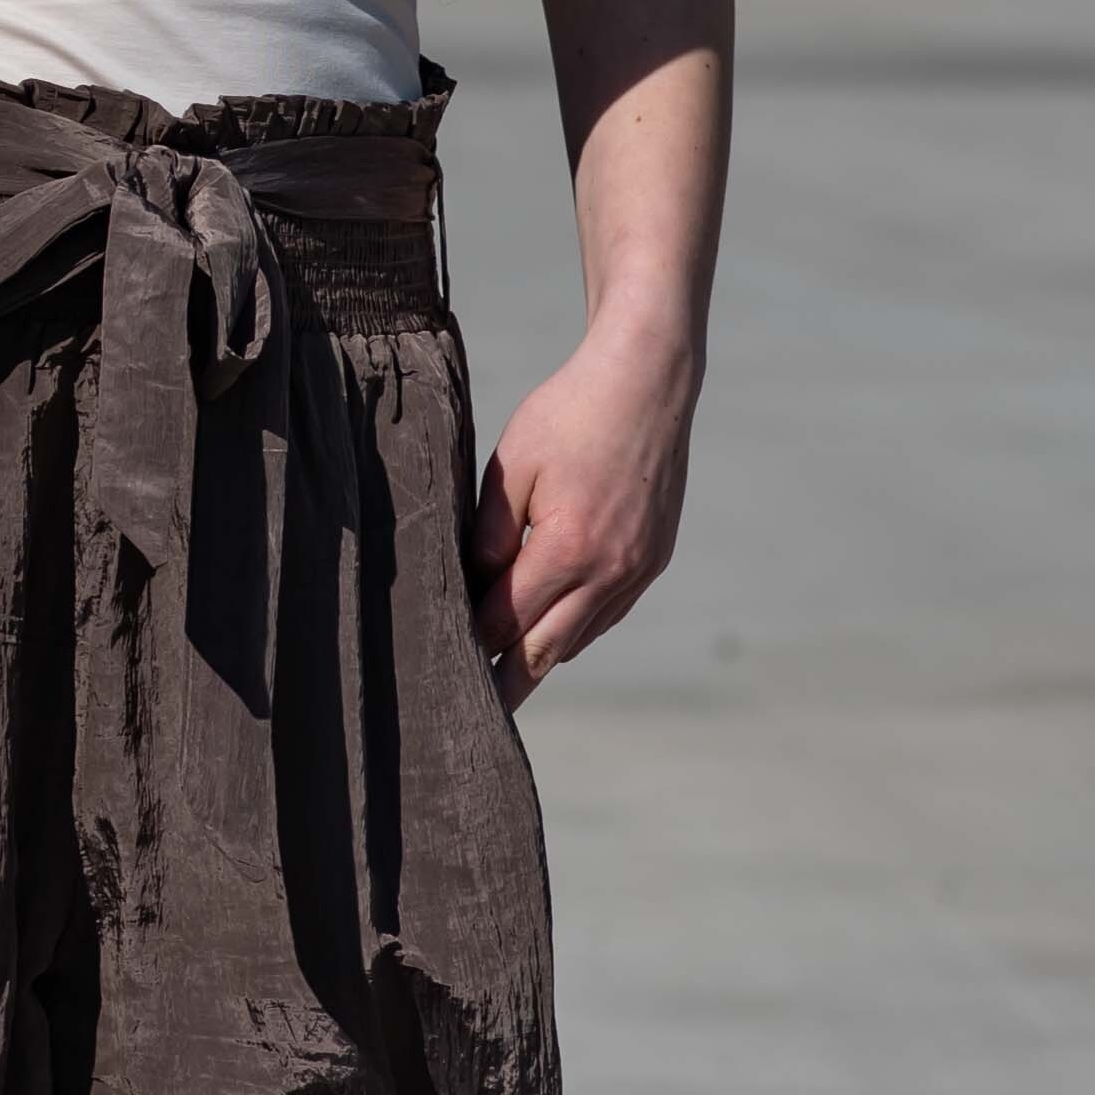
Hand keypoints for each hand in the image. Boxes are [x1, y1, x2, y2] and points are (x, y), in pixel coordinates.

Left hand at [468, 315, 698, 703]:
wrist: (647, 380)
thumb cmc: (569, 413)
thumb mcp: (511, 466)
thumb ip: (487, 534)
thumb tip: (471, 588)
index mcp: (567, 550)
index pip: (505, 621)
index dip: (471, 643)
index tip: (441, 665)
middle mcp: (609, 571)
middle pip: (544, 651)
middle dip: (505, 683)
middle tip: (471, 714)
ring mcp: (637, 570)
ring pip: (579, 639)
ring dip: (540, 657)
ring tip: (503, 679)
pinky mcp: (653, 559)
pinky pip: (607, 614)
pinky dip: (576, 629)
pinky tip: (549, 631)